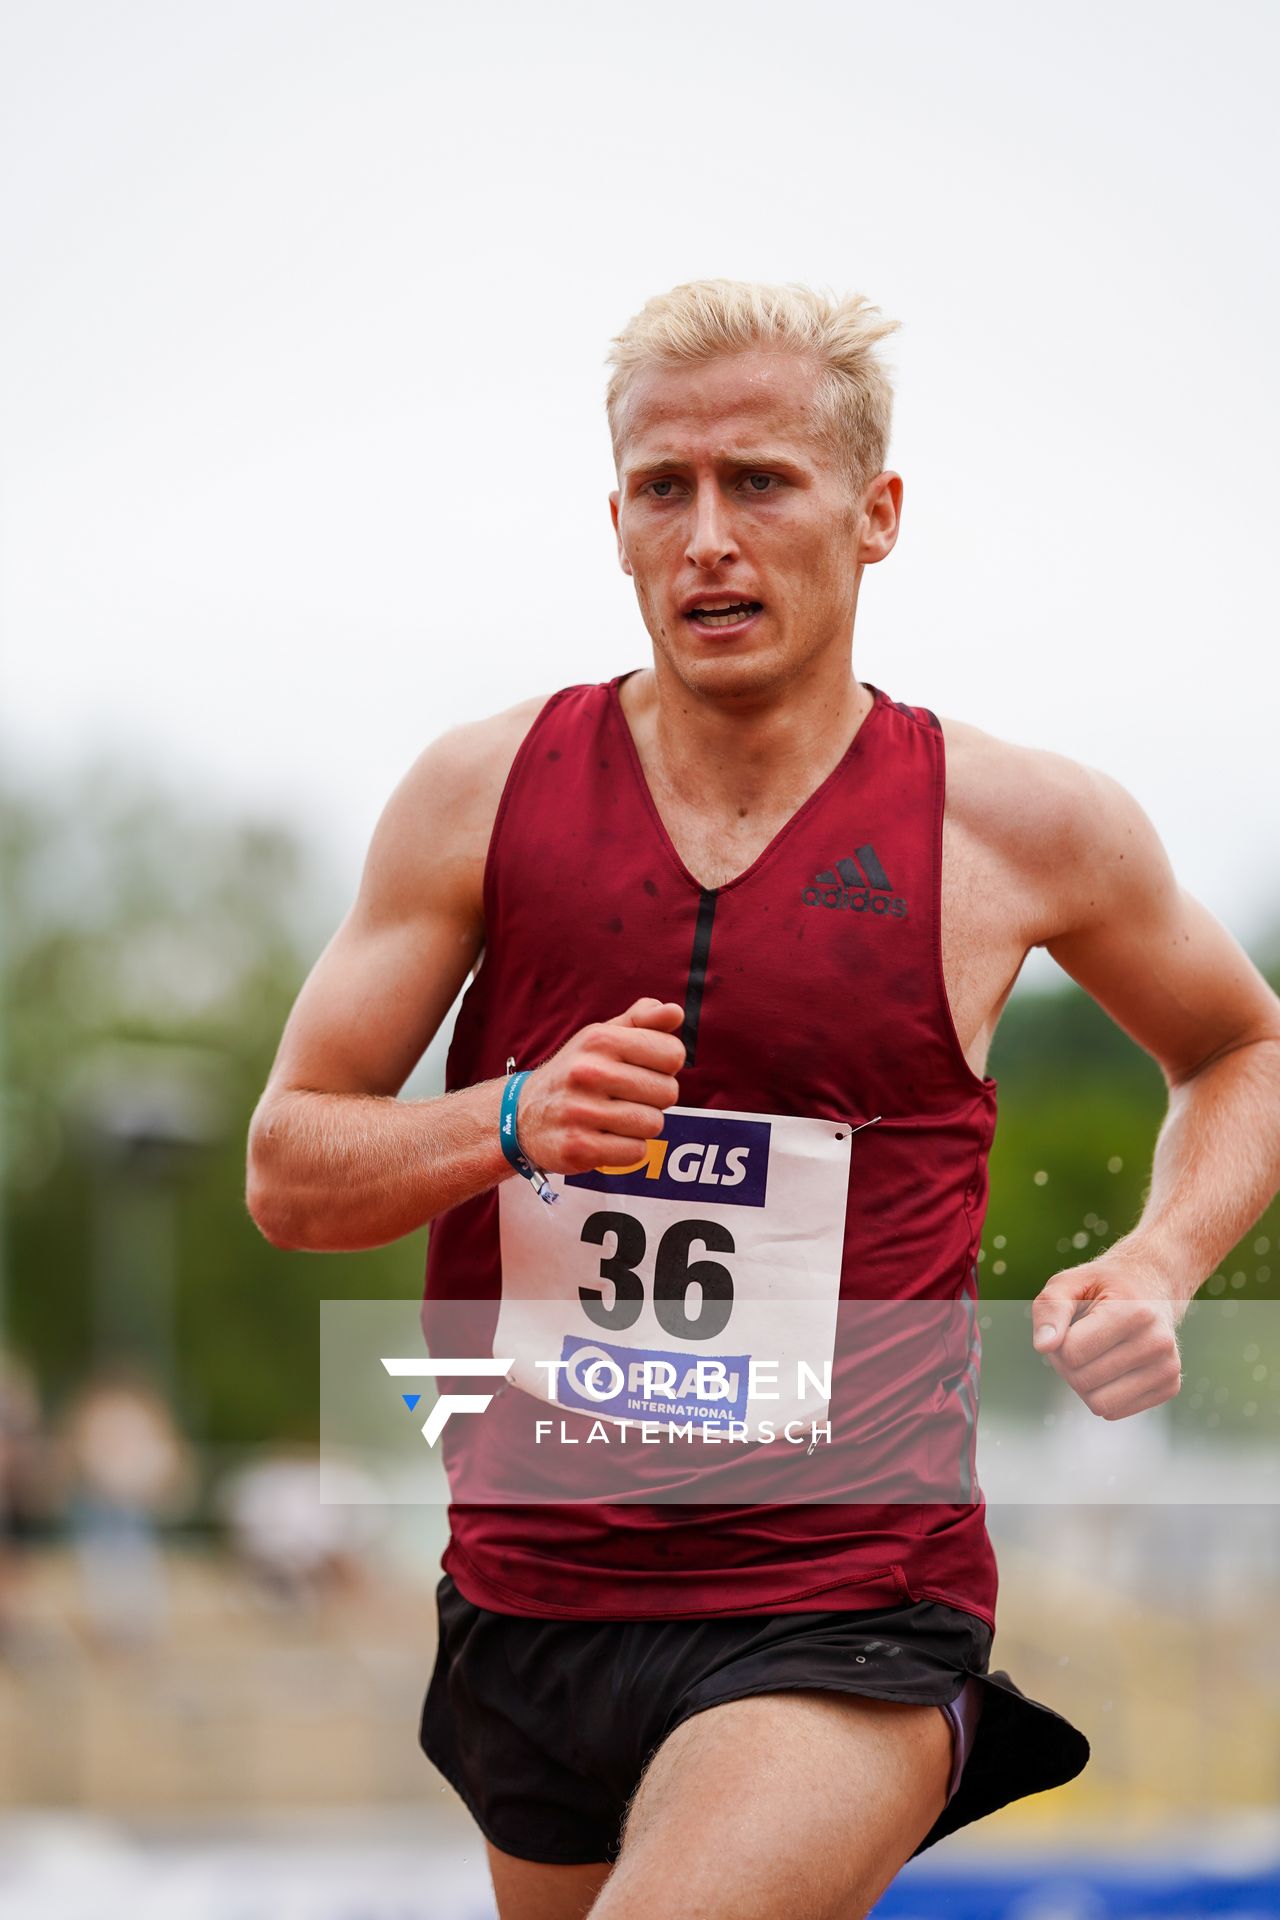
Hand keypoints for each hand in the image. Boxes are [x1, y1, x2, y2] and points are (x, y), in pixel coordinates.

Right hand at [516, 998, 685, 1173]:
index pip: (672, 1054)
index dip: (666, 1066)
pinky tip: (605, 1137)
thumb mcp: (602, 1037)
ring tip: (614, 1118)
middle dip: (653, 1098)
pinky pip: (636, 1152)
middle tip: (626, 1097)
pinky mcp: (578, 1147)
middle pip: (667, 1092)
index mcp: (599, 1039)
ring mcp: (580, 1111)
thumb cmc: (576, 1072)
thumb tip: (675, 1012)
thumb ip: (642, 1020)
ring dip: (640, 1125)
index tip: (644, 1069)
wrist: (523, 1114)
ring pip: (653, 1124)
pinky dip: (627, 1149)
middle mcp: (588, 1072)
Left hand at [1030, 1250, 1184, 1420]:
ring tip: (1094, 1353)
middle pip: (1082, 1381)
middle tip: (1080, 1339)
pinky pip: (1114, 1412)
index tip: (1069, 1325)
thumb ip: (1050, 1310)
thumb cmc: (1101, 1287)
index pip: (1072, 1353)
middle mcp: (1158, 1342)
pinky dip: (1102, 1393)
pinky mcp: (1170, 1387)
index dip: (1058, 1343)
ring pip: (1098, 1404)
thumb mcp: (1068, 1284)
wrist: (1150, 1287)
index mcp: (1135, 1312)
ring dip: (1083, 1383)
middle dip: (1068, 1364)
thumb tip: (1044, 1347)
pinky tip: (1112, 1365)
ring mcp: (1168, 1367)